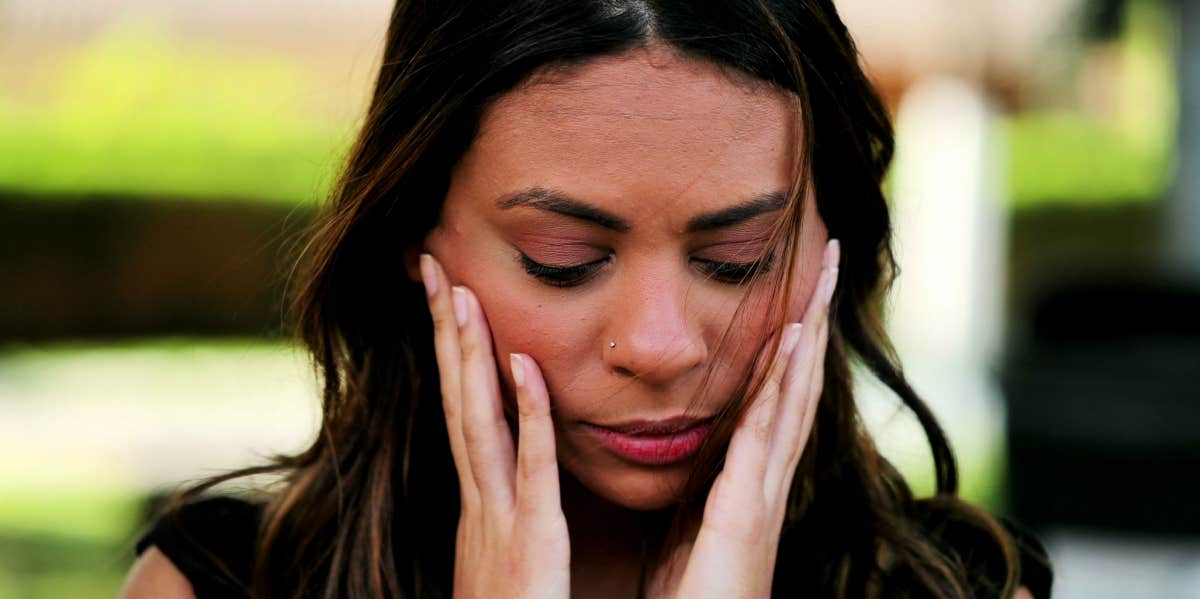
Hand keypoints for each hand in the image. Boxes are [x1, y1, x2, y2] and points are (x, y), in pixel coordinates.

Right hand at [420, 254, 569, 598]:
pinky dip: (526, 416)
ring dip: (468, 355)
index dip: (451, 350)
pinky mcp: (531, 542)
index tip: (448, 294)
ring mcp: (499, 518)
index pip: (463, 408)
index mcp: (481, 501)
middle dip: (444, 331)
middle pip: (457, 399)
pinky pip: (529, 469)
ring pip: (479, 421)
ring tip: (461, 293)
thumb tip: (515, 473)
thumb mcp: (507, 555)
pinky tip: (524, 368)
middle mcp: (480, 501)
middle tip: (433, 265)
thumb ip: (512, 510)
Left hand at [669, 239, 839, 598]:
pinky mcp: (745, 514)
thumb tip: (691, 467)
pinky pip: (766, 435)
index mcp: (749, 483)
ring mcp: (762, 496)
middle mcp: (765, 482)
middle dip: (814, 323)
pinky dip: (785, 384)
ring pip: (793, 397)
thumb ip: (697, 497)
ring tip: (824, 278)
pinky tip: (794, 339)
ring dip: (809, 336)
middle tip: (831, 262)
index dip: (790, 350)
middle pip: (796, 386)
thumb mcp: (688, 534)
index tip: (798, 296)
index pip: (775, 401)